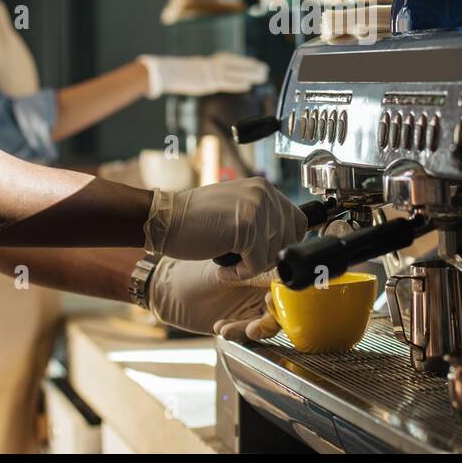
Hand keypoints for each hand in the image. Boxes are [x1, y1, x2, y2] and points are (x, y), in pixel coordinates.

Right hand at [136, 53, 267, 98]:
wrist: (164, 71)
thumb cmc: (172, 72)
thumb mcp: (188, 71)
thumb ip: (199, 73)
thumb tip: (203, 76)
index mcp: (207, 62)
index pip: (229, 60)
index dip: (243, 61)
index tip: (253, 62)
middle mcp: (211, 65)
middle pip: (235, 64)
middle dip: (250, 66)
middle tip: (264, 68)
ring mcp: (209, 72)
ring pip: (235, 72)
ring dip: (250, 73)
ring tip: (262, 75)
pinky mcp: (207, 82)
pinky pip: (226, 82)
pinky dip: (238, 83)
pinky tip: (248, 85)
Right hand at [143, 177, 307, 280]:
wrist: (163, 220)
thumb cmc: (195, 220)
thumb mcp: (236, 209)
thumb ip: (262, 218)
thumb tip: (288, 243)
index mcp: (264, 188)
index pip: (298, 222)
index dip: (283, 244)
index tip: (263, 254)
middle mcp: (264, 194)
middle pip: (289, 241)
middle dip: (267, 258)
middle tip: (241, 261)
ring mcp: (256, 208)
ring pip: (274, 255)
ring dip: (250, 268)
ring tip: (228, 262)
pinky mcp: (246, 227)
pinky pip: (257, 264)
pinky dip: (239, 274)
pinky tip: (222, 268)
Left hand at [148, 258, 280, 341]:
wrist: (168, 291)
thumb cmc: (193, 273)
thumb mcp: (227, 272)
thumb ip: (256, 275)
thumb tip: (283, 275)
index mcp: (262, 271)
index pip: (285, 286)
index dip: (284, 296)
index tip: (271, 300)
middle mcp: (259, 290)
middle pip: (281, 310)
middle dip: (269, 319)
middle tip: (255, 323)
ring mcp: (249, 308)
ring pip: (264, 325)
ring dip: (252, 330)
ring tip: (232, 328)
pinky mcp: (238, 324)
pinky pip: (246, 333)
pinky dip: (236, 333)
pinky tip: (220, 327)